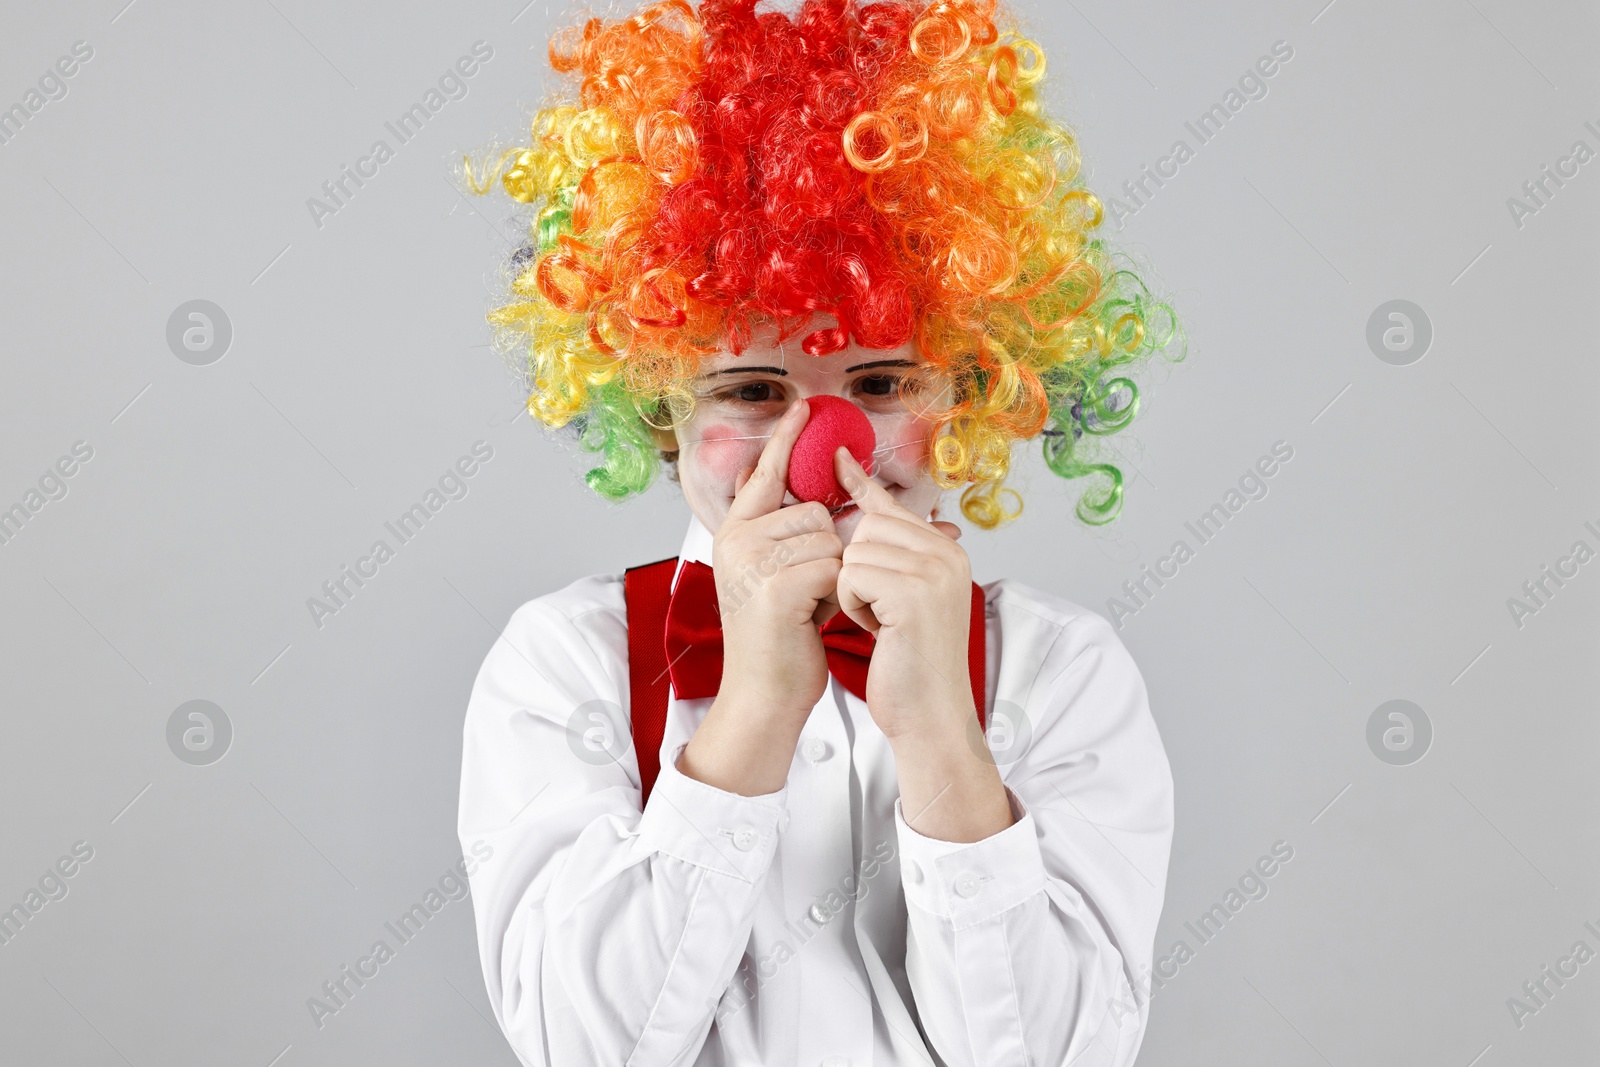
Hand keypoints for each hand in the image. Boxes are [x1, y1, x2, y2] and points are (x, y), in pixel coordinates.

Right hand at [676, 399, 842, 796]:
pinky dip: (836, 596)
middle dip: (829, 553)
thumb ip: (777, 530)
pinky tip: (811, 619)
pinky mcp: (775, 586)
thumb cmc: (779, 640)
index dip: (786, 440)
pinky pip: (833, 567)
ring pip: (831, 539)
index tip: (805, 406)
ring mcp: (752, 561)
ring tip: (808, 607)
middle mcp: (736, 540)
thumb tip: (779, 480)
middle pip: (816, 513)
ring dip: (834, 576)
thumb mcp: (773, 575)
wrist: (764, 696)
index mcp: (734, 533)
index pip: (765, 474)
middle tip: (807, 593)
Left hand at [832, 445, 973, 743]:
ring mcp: (934, 571)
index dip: (861, 486)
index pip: (893, 507)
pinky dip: (853, 605)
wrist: (930, 715)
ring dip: (852, 590)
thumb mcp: (905, 598)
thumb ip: (891, 553)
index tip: (836, 456)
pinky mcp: (913, 592)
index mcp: (947, 551)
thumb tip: (863, 506)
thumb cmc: (911, 663)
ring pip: (855, 550)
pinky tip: (880, 631)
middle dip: (855, 567)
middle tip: (878, 609)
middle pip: (867, 525)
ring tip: (881, 622)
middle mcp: (947, 554)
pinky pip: (852, 574)